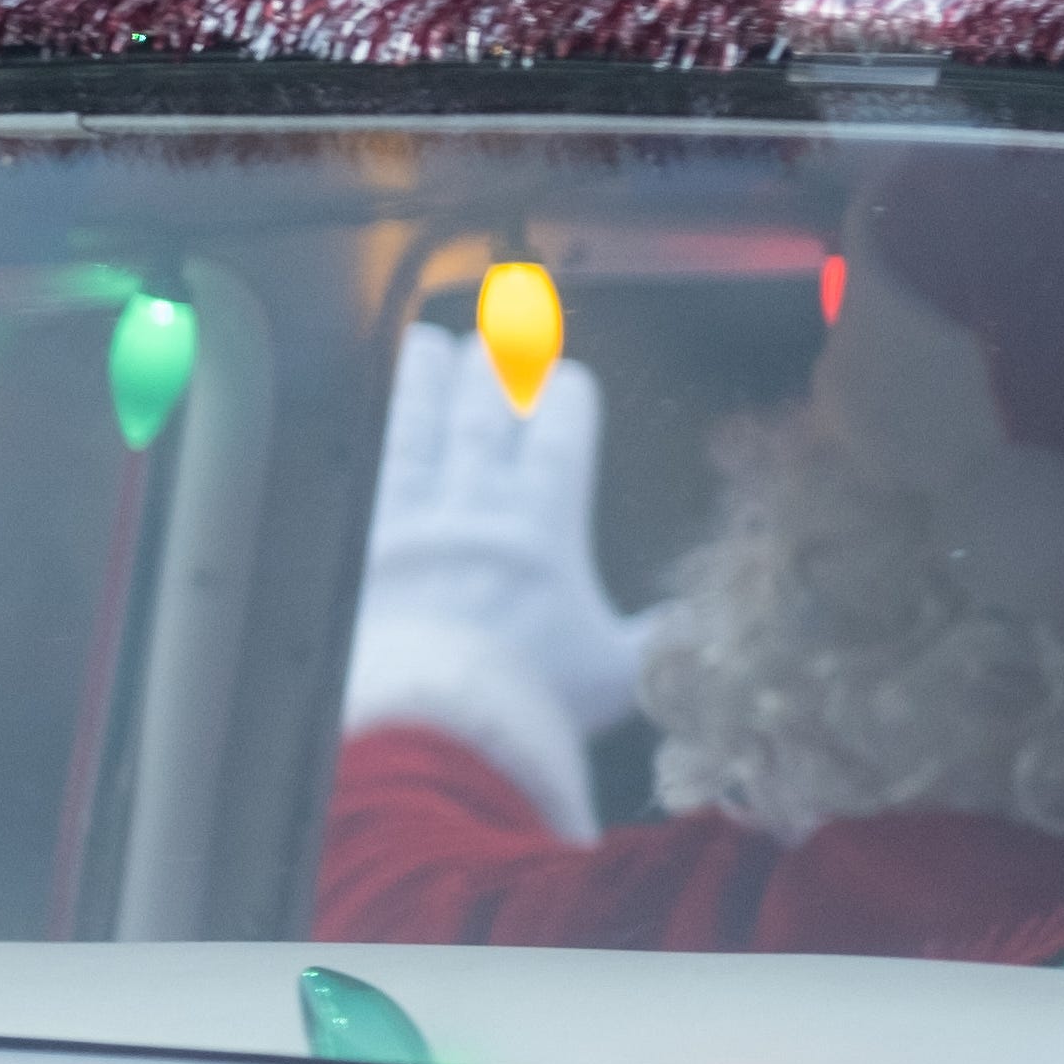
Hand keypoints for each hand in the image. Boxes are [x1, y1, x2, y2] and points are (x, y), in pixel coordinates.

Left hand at [336, 312, 635, 834]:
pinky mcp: (362, 539)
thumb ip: (656, 638)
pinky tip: (374, 408)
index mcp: (546, 525)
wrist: (436, 723)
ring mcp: (415, 516)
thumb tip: (701, 624)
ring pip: (423, 427)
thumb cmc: (531, 700)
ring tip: (431, 348)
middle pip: (487, 416)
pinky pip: (370, 466)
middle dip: (496, 372)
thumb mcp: (614, 673)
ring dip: (428, 382)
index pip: (560, 437)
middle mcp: (480, 504)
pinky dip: (375, 429)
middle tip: (498, 339)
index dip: (565, 400)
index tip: (567, 379)